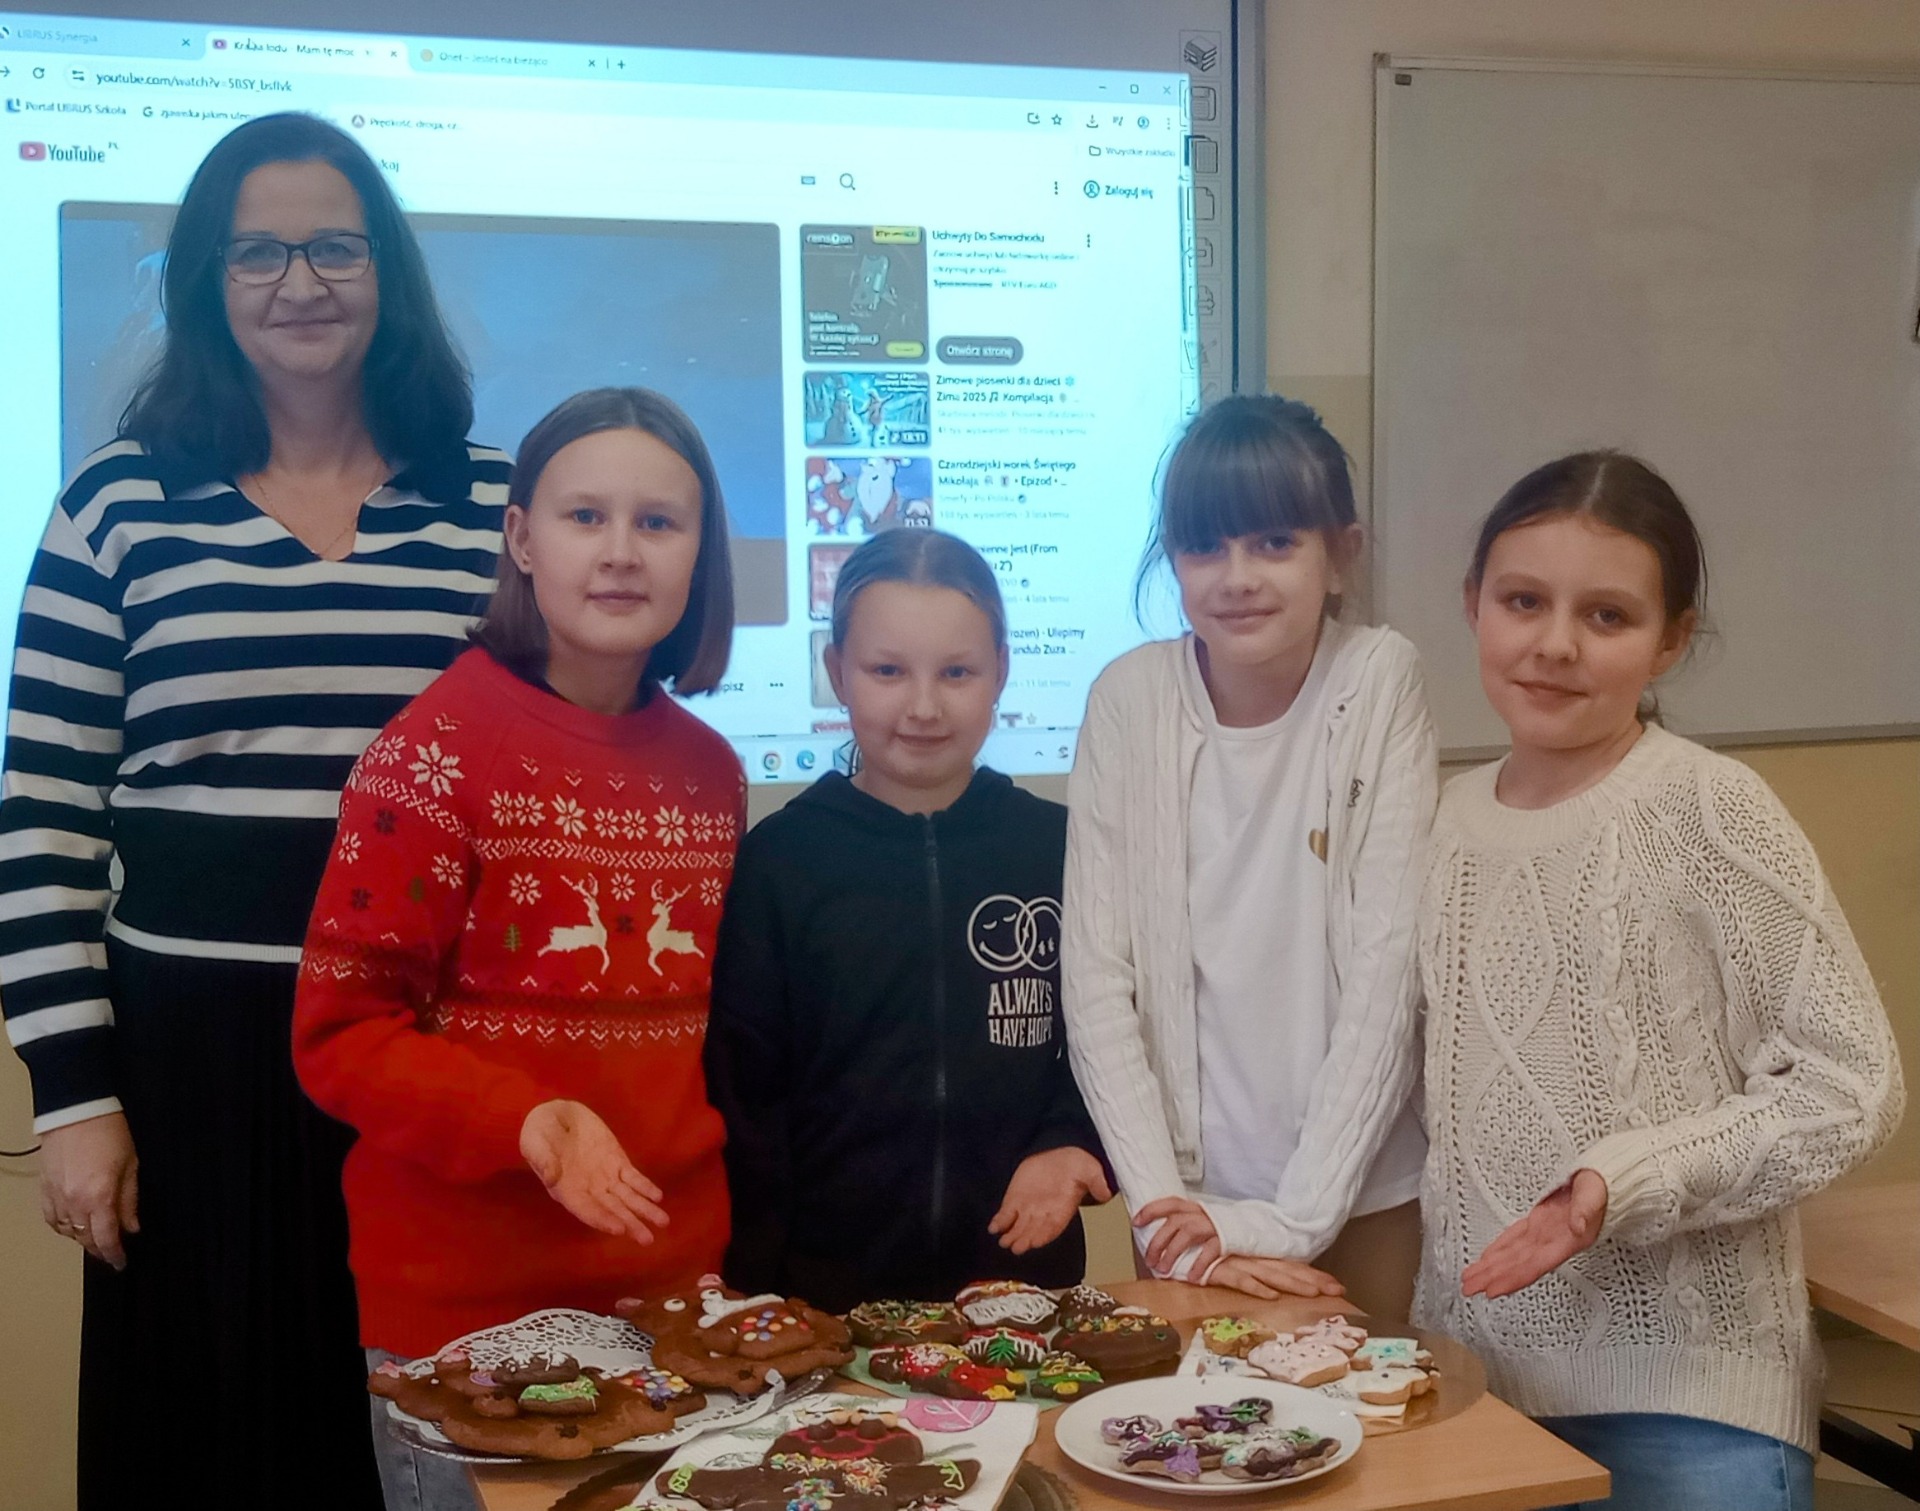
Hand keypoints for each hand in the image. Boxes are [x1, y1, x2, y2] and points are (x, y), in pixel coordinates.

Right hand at [39, 1111, 138, 1269]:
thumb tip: (132, 1227)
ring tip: (96, 1239)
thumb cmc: (109, 1133)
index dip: (114, 1254)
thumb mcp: (131, 1165)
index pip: (106, 1238)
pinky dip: (63, 1227)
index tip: (121, 1263)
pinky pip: (52, 1218)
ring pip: (67, 1231)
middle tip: (111, 1253)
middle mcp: (74, 1202)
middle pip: (85, 1239)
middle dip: (99, 1249)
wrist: (76, 1111)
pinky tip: (73, 1226)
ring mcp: (56, 1196)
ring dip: (82, 1239)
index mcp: (99, 1197)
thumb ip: (130, 1200)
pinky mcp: (45, 1189)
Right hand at [520, 1100, 667, 1244]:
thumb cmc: (538, 1133)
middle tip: (647, 1239)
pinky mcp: (616, 1162)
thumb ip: (543, 1159)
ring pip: (627, 1197)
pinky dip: (645, 1187)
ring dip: (643, 1209)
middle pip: (611, 1210)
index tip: (619, 1229)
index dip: (602, 1220)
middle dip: (629, 1223)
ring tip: (662, 1222)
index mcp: (566, 1190)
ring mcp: (604, 1177)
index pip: (585, 1210)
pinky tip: (658, 1197)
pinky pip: (633, 1177)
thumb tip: (551, 1176)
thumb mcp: (535, 1142)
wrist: (555, 1116)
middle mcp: (588, 1189)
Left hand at [988, 1147, 1113, 1254]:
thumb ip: (1096, 1182)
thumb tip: (1106, 1192)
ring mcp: (1027, 1209)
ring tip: (1004, 1242)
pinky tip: (993, 1228)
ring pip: (1018, 1227)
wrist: (1058, 1156)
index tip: (1036, 1242)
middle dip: (1025, 1240)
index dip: (1044, 1235)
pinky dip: (998, 1222)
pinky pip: (1005, 1215)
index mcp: (1062, 1210)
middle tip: (1017, 1247)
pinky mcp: (1014, 1200)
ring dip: (1011, 1236)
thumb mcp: (1090, 1171)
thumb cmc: (1076, 1166)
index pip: (1053, 1227)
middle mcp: (1044, 1214)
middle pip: (1033, 1231)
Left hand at [1133, 1195, 1220, 1275]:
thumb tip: (1157, 1240)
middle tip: (1149, 1260)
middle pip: (1174, 1222)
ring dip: (1172, 1253)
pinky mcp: (1226, 1239)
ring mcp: (1214, 1225)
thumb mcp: (1200, 1222)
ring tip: (1163, 1271)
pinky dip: (1198, 1264)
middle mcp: (1202, 1213)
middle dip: (1158, 1242)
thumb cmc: (1220, 1230)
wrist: (1252, 1231)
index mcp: (1193, 1207)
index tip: (1136, 1222)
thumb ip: (1182, 1226)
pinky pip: (1209, 1251)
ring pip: (1187, 1234)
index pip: (1169, 1203)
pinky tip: (1192, 1277)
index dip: (1151, 1210)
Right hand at [1207, 1255, 1345, 1300]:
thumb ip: (1241, 1269)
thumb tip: (1262, 1282)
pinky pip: (1238, 1279)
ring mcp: (1235, 1261)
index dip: (1312, 1274)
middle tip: (1338, 1290)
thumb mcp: (1223, 1261)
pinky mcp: (1217, 1269)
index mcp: (1254, 1256)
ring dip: (1292, 1283)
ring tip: (1314, 1294)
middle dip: (1313, 1280)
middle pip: (1287, 1269)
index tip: (1335, 1286)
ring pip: (1270, 1273)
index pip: (1288, 1265)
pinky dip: (1255, 1287)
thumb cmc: (1197, 1254)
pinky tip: (1271, 1295)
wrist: (1169, 1238)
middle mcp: (1250, 1257)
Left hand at [1462, 1169, 1607, 1299]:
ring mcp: (1543, 1233)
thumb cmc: (1603, 1189)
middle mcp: (1552, 1242)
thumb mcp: (1595, 1194)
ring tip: (1470, 1279)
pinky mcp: (1537, 1222)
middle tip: (1469, 1289)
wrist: (1607, 1182)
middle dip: (1492, 1278)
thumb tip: (1577, 1225)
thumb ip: (1586, 1210)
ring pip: (1512, 1255)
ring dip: (1490, 1267)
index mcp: (1566, 1241)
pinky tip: (1486, 1258)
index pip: (1534, 1265)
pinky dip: (1498, 1250)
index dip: (1513, 1279)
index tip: (1493, 1290)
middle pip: (1517, 1265)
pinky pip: (1513, 1239)